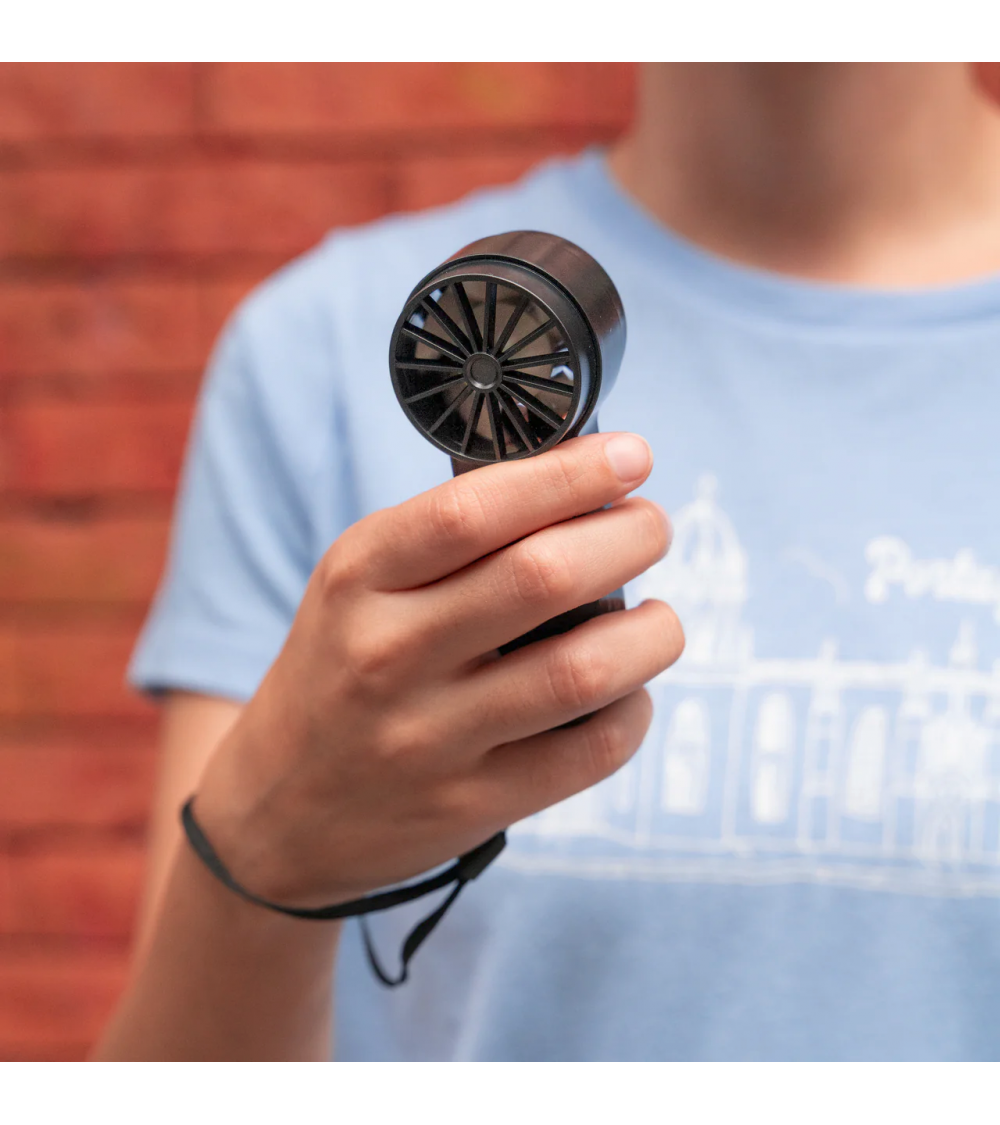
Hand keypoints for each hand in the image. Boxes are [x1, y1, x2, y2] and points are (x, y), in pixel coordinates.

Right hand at [193, 432, 683, 907]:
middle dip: (630, 536)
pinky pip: (589, 751)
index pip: (474, 509)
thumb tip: (579, 486)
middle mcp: (388, 654)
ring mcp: (429, 738)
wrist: (277, 811)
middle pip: (544, 577)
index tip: (631, 455)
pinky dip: (633, 711)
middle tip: (650, 526)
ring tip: (658, 618)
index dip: (570, 474)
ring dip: (651, 633)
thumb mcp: (357, 586)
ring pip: (582, 670)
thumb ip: (449, 538)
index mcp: (359, 578)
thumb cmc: (339, 670)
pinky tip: (627, 690)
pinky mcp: (472, 804)